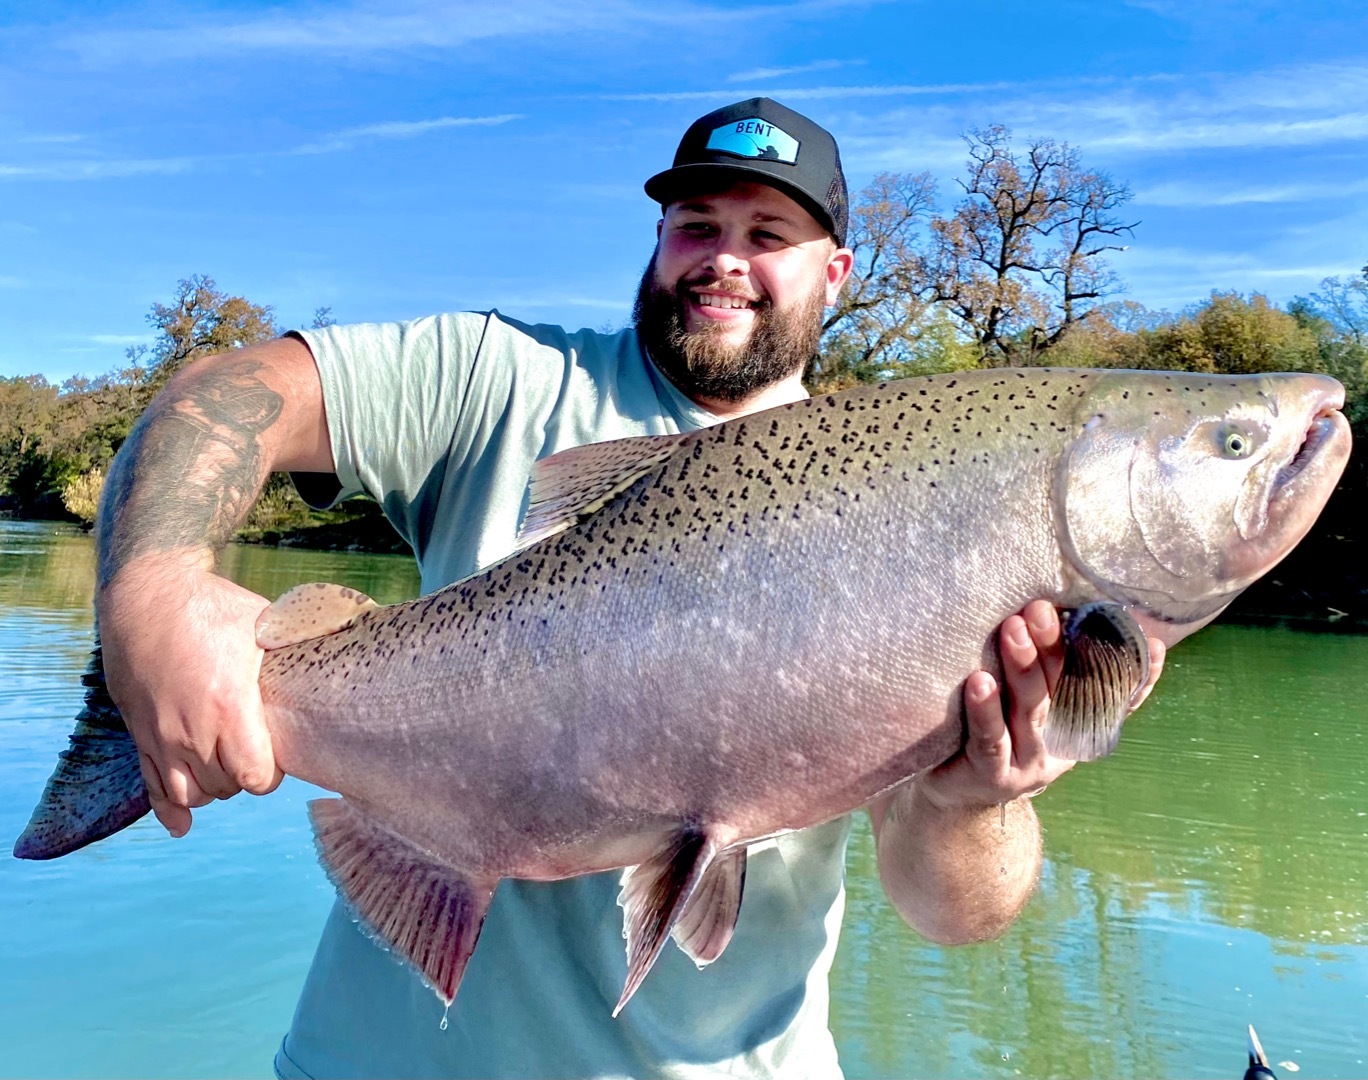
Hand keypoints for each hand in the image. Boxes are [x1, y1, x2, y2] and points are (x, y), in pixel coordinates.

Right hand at [97, 557, 282, 836]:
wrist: (147, 594)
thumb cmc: (213, 606)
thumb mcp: (265, 622)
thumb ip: (304, 641)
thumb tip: (361, 630)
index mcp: (228, 707)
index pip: (254, 776)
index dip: (270, 775)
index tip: (276, 757)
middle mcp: (191, 730)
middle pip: (225, 787)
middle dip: (244, 778)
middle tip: (256, 755)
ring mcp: (161, 735)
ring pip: (190, 793)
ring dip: (213, 789)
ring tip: (227, 770)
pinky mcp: (138, 732)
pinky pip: (150, 785)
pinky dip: (167, 809)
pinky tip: (182, 825)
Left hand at [917, 600, 1165, 811]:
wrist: (954, 793)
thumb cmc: (991, 733)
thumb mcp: (1026, 704)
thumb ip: (1048, 671)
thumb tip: (1067, 617)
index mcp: (1075, 725)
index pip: (1112, 693)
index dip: (1134, 669)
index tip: (1146, 635)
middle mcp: (1058, 744)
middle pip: (1062, 689)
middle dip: (1053, 645)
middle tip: (1039, 608)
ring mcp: (1027, 762)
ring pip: (1030, 709)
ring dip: (1023, 666)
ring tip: (1013, 629)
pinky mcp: (992, 775)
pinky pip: (991, 739)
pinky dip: (985, 710)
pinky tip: (978, 681)